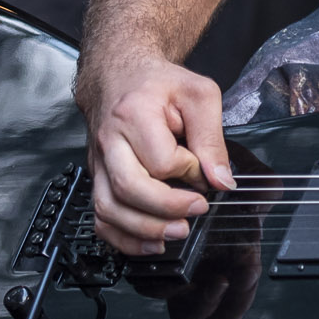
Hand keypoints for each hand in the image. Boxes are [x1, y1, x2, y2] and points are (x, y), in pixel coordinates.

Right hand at [74, 50, 236, 255]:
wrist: (118, 75)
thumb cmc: (158, 84)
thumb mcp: (199, 95)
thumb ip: (212, 137)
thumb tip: (221, 180)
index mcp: (134, 115)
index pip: (161, 159)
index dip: (189, 171)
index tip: (202, 169)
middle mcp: (110, 141)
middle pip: (129, 188)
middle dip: (167, 209)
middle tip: (197, 209)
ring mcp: (99, 162)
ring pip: (109, 208)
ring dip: (144, 230)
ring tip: (177, 232)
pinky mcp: (97, 178)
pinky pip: (100, 218)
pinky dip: (122, 238)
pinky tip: (150, 243)